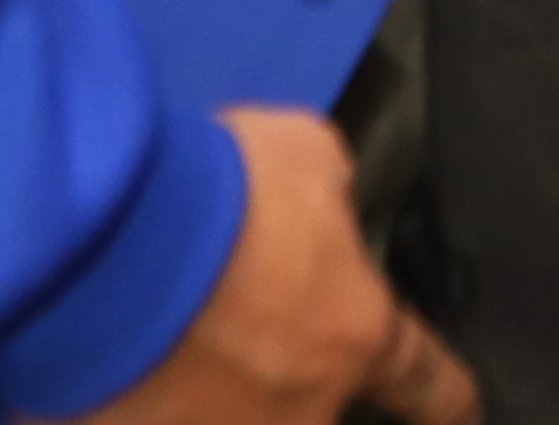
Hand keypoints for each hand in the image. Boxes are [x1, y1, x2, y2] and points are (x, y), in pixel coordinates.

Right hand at [61, 106, 465, 424]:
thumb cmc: (216, 189)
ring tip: (166, 340)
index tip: (460, 413)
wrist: (98, 237)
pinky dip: (139, 402)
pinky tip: (113, 364)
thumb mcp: (306, 158)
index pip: (430, 384)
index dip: (450, 402)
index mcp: (355, 337)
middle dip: (283, 374)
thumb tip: (319, 208)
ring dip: (206, 391)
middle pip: (313, 408)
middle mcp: (296, 411)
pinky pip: (149, 417)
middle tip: (238, 319)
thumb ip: (327, 198)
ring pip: (227, 415)